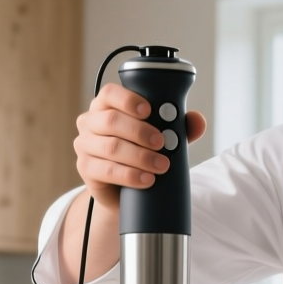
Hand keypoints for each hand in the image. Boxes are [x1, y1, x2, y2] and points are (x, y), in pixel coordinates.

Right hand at [73, 82, 206, 212]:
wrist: (123, 189)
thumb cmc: (140, 153)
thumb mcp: (161, 139)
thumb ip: (179, 127)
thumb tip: (198, 120)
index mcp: (106, 106)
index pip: (110, 93)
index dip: (128, 99)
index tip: (148, 110)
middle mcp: (91, 122)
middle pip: (111, 121)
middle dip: (140, 132)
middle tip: (162, 143)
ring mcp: (84, 145)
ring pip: (111, 147)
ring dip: (140, 157)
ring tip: (161, 166)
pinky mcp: (85, 168)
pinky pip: (106, 170)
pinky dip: (130, 175)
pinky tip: (146, 179)